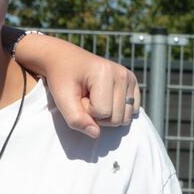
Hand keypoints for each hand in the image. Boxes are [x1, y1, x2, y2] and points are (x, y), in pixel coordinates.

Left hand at [13, 35, 138, 137]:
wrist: (64, 59)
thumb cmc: (61, 78)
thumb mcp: (61, 98)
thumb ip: (76, 118)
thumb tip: (96, 134)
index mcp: (105, 73)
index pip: (102, 112)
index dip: (86, 110)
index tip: (77, 96)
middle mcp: (122, 74)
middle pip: (116, 118)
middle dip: (96, 114)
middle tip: (84, 97)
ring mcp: (130, 78)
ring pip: (124, 118)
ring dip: (106, 113)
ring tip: (93, 97)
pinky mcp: (133, 82)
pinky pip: (132, 111)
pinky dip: (117, 110)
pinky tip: (105, 97)